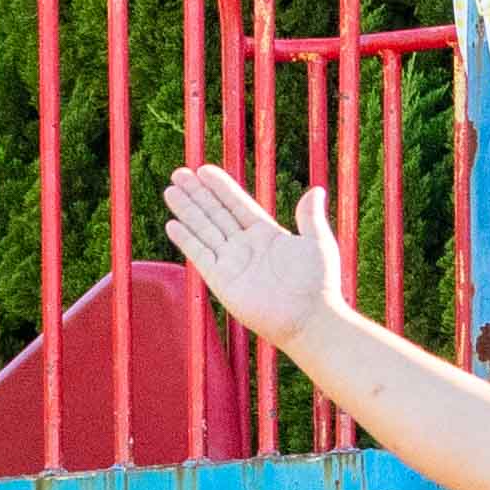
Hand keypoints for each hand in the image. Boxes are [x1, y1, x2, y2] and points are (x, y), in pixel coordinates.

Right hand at [160, 163, 348, 346]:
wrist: (309, 319)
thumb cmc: (319, 284)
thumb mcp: (318, 243)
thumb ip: (310, 217)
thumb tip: (315, 190)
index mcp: (267, 234)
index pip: (238, 204)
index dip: (221, 187)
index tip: (204, 170)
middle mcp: (246, 247)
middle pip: (215, 213)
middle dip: (197, 194)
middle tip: (179, 174)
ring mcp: (232, 263)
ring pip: (204, 229)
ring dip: (187, 210)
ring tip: (170, 190)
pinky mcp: (222, 282)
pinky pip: (200, 256)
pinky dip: (186, 240)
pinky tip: (173, 224)